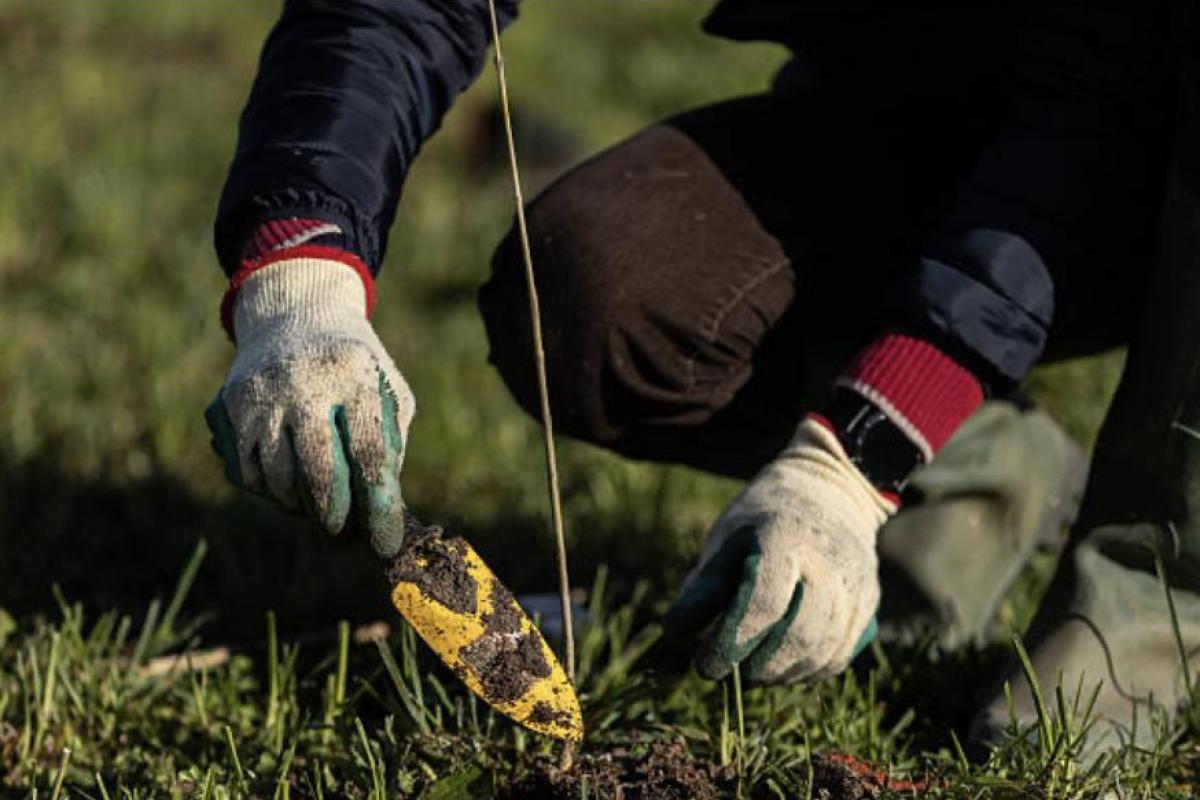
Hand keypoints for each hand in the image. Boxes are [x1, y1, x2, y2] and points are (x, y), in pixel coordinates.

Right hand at [205, 255, 414, 557]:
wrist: (296, 315)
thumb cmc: (357, 368)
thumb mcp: (389, 390)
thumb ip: (391, 445)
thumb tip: (385, 512)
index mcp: (357, 376)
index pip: (369, 453)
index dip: (378, 506)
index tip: (386, 542)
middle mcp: (306, 381)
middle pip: (319, 471)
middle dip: (335, 518)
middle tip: (344, 539)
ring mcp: (264, 393)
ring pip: (279, 478)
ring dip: (301, 508)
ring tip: (319, 512)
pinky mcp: (233, 404)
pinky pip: (249, 471)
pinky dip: (271, 492)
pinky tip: (289, 490)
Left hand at [665, 417, 895, 683]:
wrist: (830, 490)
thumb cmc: (764, 517)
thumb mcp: (728, 537)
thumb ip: (704, 585)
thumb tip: (675, 633)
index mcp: (786, 537)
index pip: (764, 603)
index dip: (732, 642)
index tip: (706, 665)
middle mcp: (829, 561)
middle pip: (800, 634)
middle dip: (760, 666)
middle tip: (732, 673)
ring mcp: (856, 583)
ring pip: (824, 651)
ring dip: (784, 674)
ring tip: (754, 672)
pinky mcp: (868, 603)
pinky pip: (841, 653)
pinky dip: (809, 672)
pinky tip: (784, 669)